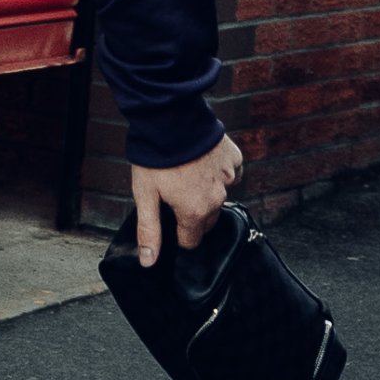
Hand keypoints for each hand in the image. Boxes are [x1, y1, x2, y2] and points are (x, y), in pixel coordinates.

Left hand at [129, 135, 242, 267]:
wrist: (172, 117)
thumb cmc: (155, 158)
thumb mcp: (145, 195)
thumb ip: (150, 230)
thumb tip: (149, 261)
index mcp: (195, 212)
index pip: (191, 240)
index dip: (178, 233)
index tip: (168, 216)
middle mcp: (217, 199)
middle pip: (206, 221)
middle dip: (192, 213)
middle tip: (174, 194)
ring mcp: (228, 178)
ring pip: (218, 197)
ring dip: (205, 191)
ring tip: (186, 173)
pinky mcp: (235, 159)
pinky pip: (229, 174)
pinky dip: (217, 172)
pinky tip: (201, 161)